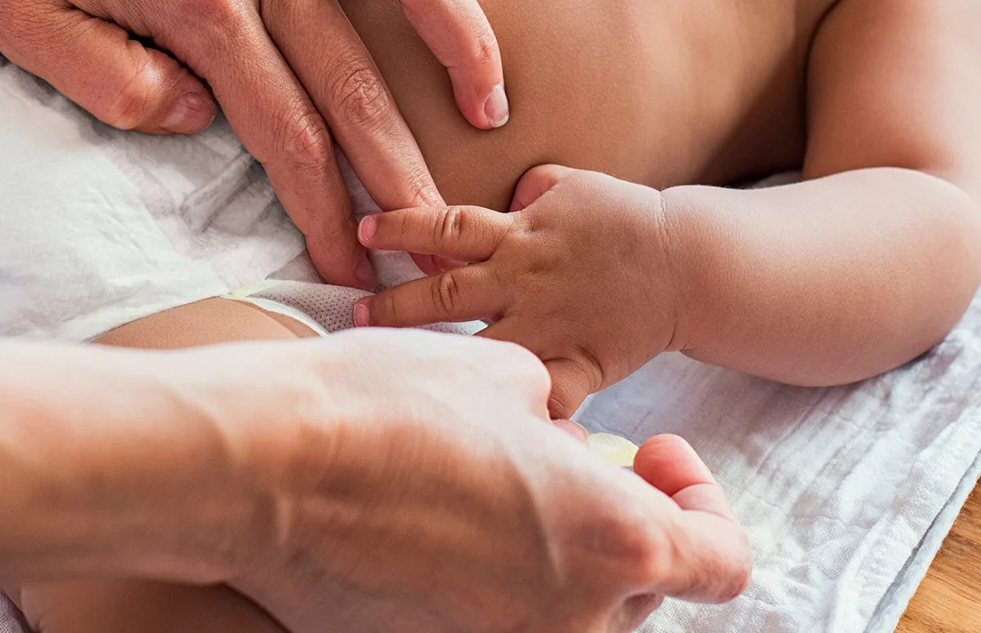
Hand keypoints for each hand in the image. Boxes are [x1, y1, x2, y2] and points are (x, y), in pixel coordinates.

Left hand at [0, 0, 511, 289]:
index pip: (285, 132)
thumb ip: (114, 87)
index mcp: (194, 1)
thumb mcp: (20, 26)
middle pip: (354, 77)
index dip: (324, 210)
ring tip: (491, 103)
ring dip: (460, 42)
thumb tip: (204, 120)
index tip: (352, 268)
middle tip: (438, 232)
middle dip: (401, 169)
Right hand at [222, 330, 749, 631]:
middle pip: (642, 591)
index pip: (720, 561)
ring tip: (500, 483)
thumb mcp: (503, 373)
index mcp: (613, 541)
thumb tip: (561, 446)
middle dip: (622, 522)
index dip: (702, 502)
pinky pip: (493, 620)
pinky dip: (490, 579)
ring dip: (558, 555)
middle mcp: (571, 616)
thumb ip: (561, 418)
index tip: (654, 452)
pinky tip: (442, 517)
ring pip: (567, 611)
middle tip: (572, 457)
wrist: (260, 466)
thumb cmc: (385, 405)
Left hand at [356, 166, 687, 417]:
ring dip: (430, 356)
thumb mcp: (573, 184)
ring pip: (475, 345)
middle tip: (349, 314)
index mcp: (518, 234)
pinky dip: (512, 415)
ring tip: (388, 366)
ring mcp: (547, 326)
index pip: (444, 225)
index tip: (360, 231)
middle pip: (443, 291)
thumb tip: (503, 193)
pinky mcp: (576, 365)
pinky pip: (539, 399)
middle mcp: (523, 280)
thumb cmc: (627, 220)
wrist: (686, 263)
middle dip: (391, 304)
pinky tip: (472, 434)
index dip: (398, 226)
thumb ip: (529, 190)